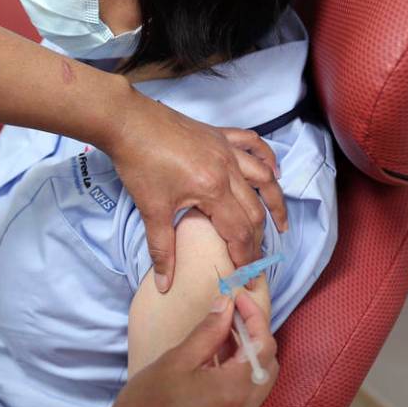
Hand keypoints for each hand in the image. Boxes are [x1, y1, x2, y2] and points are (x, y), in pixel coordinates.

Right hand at [97, 292, 277, 406]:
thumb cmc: (147, 404)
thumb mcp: (176, 361)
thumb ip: (207, 332)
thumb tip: (227, 305)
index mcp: (235, 390)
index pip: (264, 346)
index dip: (255, 317)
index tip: (236, 298)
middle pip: (268, 366)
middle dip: (255, 336)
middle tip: (230, 315)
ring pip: (259, 384)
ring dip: (248, 356)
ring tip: (220, 336)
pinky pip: (245, 400)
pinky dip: (238, 377)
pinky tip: (213, 365)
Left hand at [108, 90, 287, 292]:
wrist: (127, 122)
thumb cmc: (138, 164)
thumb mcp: (150, 209)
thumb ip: (162, 249)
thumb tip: (165, 284)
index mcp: (213, 190)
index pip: (240, 230)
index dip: (246, 255)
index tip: (248, 274)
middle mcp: (227, 168)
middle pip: (255, 208)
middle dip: (258, 236)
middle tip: (257, 257)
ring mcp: (225, 148)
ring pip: (263, 176)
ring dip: (274, 200)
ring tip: (280, 222)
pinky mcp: (218, 134)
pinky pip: (252, 144)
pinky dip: (266, 158)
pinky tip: (272, 170)